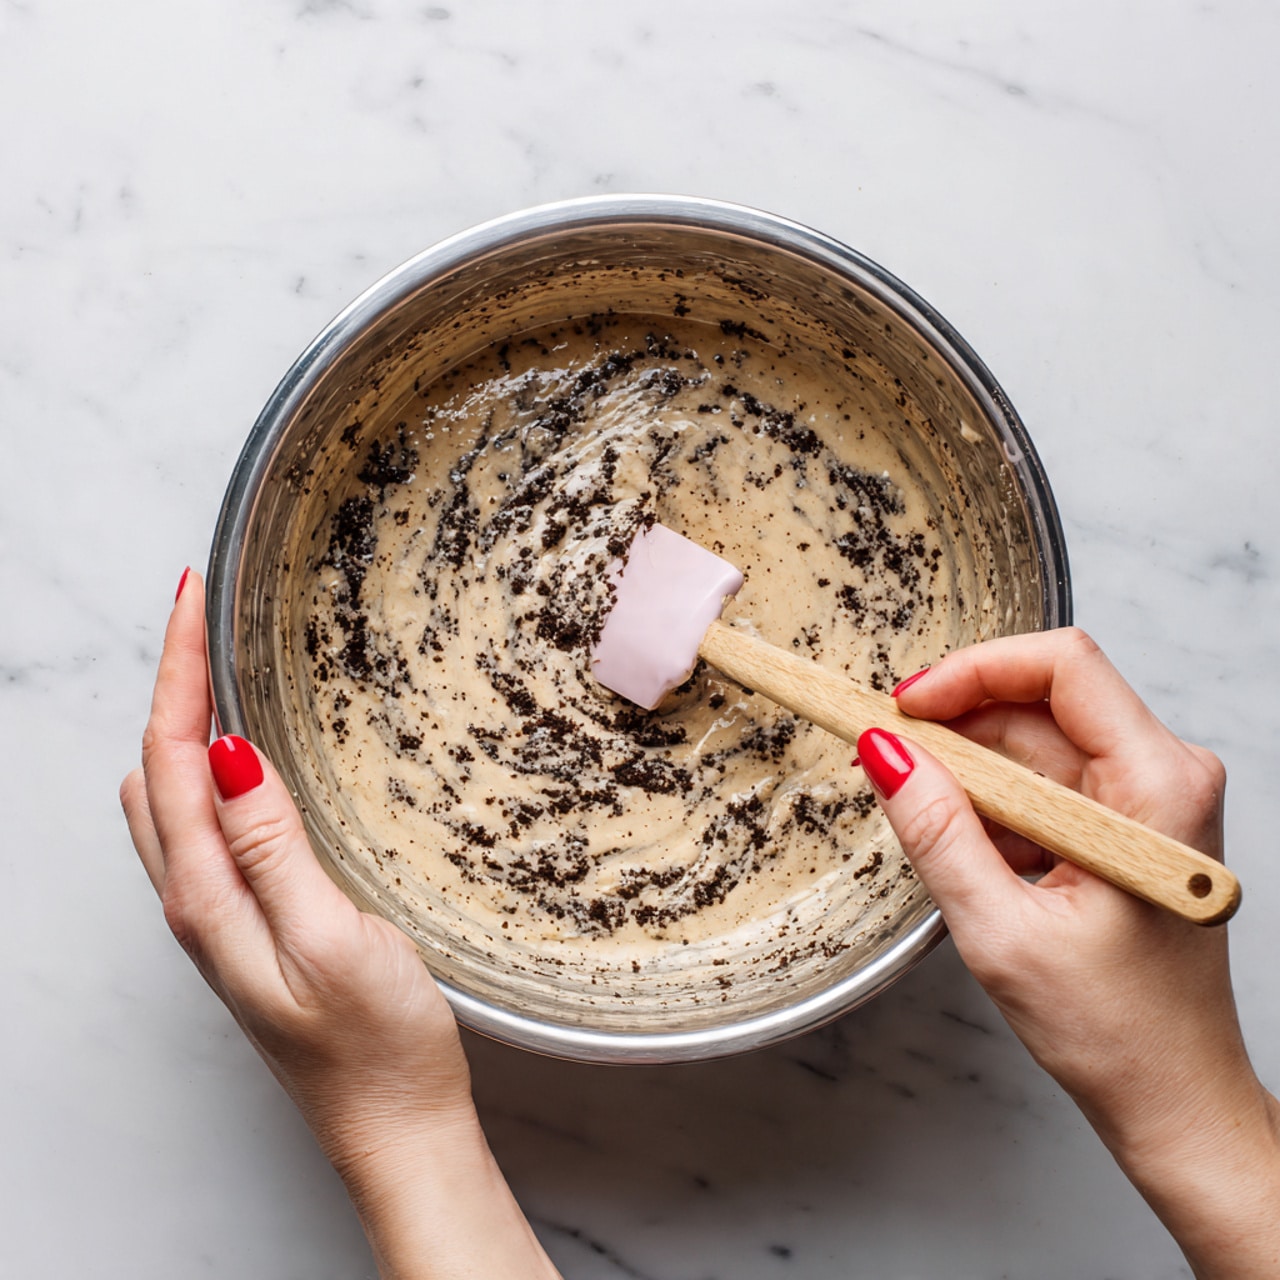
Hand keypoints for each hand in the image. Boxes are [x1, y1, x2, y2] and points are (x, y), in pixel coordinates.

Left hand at [121, 570, 559, 1279]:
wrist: (396, 1127)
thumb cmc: (374, 1048)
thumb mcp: (331, 941)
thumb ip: (272, 850)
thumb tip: (230, 755)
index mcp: (208, 898)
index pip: (171, 758)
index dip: (177, 671)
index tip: (191, 596)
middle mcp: (198, 902)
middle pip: (157, 768)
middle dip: (170, 683)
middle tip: (204, 614)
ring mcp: (222, 916)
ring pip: (174, 798)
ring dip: (184, 725)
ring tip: (217, 666)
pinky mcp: (253, 923)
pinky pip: (207, 827)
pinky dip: (210, 770)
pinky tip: (245, 760)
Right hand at [859, 628, 1278, 1278]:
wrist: (1172, 1096)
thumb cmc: (1114, 1030)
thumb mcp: (1000, 930)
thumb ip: (936, 830)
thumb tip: (883, 750)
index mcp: (1157, 789)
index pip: (1062, 666)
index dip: (973, 671)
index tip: (904, 706)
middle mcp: (1168, 775)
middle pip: (1044, 699)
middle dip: (958, 724)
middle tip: (888, 758)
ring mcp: (1152, 797)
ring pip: (1040, 737)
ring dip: (972, 769)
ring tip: (929, 822)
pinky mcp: (1131, 820)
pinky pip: (1049, 777)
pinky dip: (997, 801)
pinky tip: (975, 852)